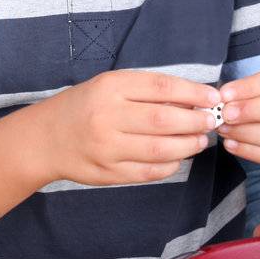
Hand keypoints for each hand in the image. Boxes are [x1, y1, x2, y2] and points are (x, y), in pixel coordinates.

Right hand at [38, 70, 219, 186]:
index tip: (214, 98)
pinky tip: (178, 158)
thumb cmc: (85, 106)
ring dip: (188, 145)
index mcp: (110, 87)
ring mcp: (106, 147)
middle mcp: (107, 116)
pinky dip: (170, 166)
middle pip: (164, 120)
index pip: (161, 87)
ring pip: (159, 149)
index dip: (193, 93)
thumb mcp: (110, 85)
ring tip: (200, 140)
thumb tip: (193, 99)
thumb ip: (147, 91)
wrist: (46, 138)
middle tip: (211, 121)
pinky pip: (148, 172)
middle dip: (195, 122)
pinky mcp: (107, 173)